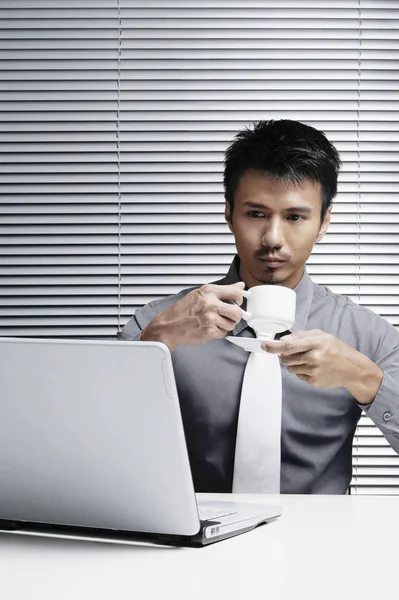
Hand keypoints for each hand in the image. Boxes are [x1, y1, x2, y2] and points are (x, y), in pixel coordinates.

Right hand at [141, 282, 244, 350]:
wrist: (169, 325)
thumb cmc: (182, 310)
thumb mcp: (200, 293)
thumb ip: (221, 290)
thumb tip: (239, 286)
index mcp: (208, 292)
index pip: (235, 292)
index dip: (239, 298)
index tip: (238, 301)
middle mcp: (210, 304)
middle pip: (237, 312)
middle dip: (236, 315)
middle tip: (229, 315)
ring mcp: (210, 319)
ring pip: (231, 324)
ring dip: (226, 324)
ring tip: (215, 321)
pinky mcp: (209, 332)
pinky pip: (223, 333)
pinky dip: (218, 332)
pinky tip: (209, 327)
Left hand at [262, 329, 382, 404]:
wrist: (352, 369)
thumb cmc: (337, 350)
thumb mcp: (322, 336)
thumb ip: (302, 335)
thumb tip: (284, 339)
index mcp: (316, 343)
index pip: (289, 345)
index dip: (274, 346)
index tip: (264, 346)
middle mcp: (314, 357)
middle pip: (286, 358)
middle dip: (285, 355)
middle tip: (295, 352)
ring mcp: (313, 371)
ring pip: (290, 367)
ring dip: (293, 363)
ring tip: (307, 360)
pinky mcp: (313, 381)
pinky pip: (297, 375)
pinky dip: (300, 370)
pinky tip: (313, 367)